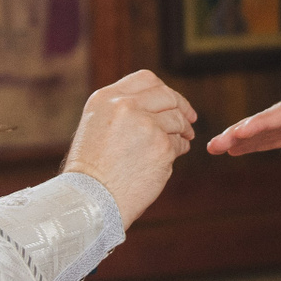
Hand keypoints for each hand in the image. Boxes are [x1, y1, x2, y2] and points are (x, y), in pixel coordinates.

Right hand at [63, 70, 196, 227]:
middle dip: (182, 106)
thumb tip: (156, 105)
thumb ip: (121, 110)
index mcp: (106, 98)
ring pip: (177, 119)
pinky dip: (179, 150)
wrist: (90, 201)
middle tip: (190, 118)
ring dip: (182, 131)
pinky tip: (168, 159)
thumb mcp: (96, 126)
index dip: (163, 90)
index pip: (146, 79)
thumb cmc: (90, 171)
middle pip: (167, 95)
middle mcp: (126, 106)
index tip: (173, 101)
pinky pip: (179, 144)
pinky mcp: (162, 147)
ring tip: (180, 141)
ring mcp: (146, 125)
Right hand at [207, 75, 280, 156]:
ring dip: (244, 137)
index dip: (262, 123)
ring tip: (216, 148)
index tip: (239, 132)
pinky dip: (260, 141)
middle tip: (214, 144)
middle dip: (242, 131)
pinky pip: (280, 133)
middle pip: (271, 117)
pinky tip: (239, 148)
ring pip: (270, 125)